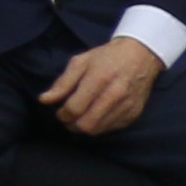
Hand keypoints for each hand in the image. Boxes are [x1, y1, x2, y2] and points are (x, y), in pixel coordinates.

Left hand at [41, 35, 163, 134]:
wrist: (141, 56)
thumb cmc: (106, 57)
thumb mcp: (80, 62)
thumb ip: (62, 83)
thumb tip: (44, 100)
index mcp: (99, 78)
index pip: (75, 108)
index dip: (62, 114)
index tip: (59, 112)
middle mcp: (116, 94)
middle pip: (87, 124)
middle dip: (71, 124)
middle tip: (67, 118)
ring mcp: (127, 106)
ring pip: (99, 129)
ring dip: (84, 127)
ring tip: (79, 118)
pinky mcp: (135, 113)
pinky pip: (111, 129)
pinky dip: (100, 126)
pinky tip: (95, 116)